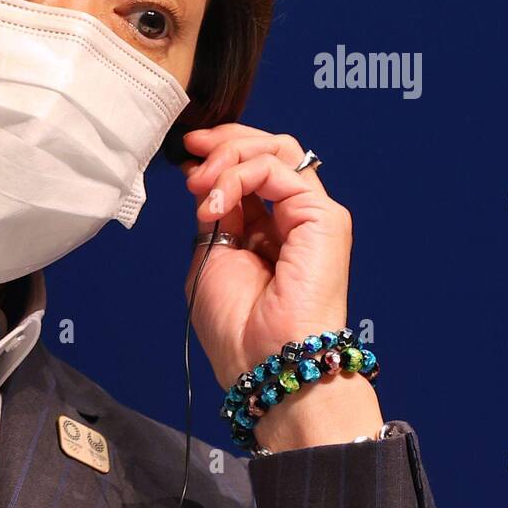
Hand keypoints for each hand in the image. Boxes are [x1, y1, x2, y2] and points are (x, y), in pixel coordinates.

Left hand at [181, 124, 383, 450]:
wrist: (267, 365)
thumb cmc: (240, 332)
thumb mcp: (212, 259)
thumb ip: (216, 217)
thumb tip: (208, 181)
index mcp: (273, 229)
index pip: (254, 169)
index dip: (220, 154)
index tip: (185, 157)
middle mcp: (297, 217)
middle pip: (270, 148)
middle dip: (226, 142)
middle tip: (191, 154)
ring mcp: (313, 214)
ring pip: (278, 149)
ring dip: (229, 157)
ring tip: (200, 184)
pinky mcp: (323, 217)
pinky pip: (278, 169)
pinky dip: (239, 175)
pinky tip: (217, 203)